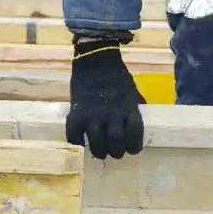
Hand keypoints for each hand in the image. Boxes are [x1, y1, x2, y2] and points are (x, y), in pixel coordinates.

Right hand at [66, 37, 144, 159]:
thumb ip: (133, 111)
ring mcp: (93, 116)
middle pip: (116, 144)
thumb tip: (136, 129)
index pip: (135, 136)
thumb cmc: (117, 78)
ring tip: (100, 151)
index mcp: (129, 109)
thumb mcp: (132, 93)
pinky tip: (82, 140)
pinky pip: (75, 137)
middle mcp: (112, 115)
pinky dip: (78, 143)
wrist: (96, 61)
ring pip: (97, 145)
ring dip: (100, 152)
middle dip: (117, 152)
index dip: (135, 146)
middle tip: (115, 151)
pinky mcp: (76, 114)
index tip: (132, 148)